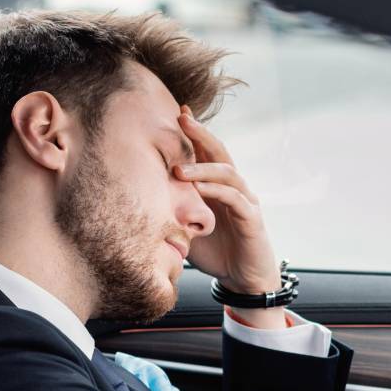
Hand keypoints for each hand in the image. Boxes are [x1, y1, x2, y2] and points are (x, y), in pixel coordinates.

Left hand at [173, 107, 281, 296]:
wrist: (243, 279)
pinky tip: (200, 189)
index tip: (178, 111)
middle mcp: (234, 187)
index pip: (206, 152)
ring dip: (203, 168)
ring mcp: (245, 201)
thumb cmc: (215, 252)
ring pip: (228, 173)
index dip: (194, 132)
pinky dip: (218, 192)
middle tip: (182, 117)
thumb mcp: (186, 228)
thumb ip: (172, 211)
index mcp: (218, 186)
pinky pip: (235, 199)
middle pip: (219, 152)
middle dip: (201, 134)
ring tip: (179, 168)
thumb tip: (137, 202)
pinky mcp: (252, 219)